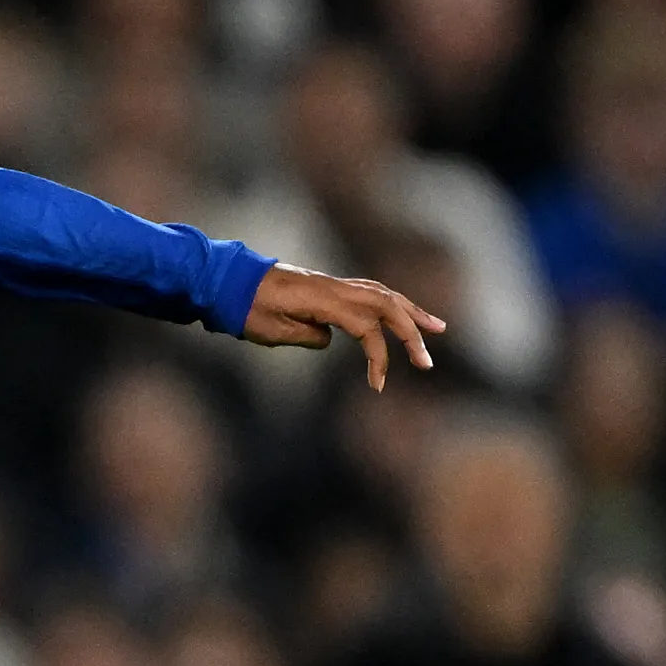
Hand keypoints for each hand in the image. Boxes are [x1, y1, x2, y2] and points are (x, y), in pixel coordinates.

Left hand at [242, 265, 444, 390]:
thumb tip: (329, 338)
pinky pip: (369, 292)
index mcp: (325, 301)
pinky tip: (402, 313)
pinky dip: (390, 303)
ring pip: (383, 295)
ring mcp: (334, 284)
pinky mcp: (329, 286)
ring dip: (411, 312)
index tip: (378, 385)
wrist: (227, 280)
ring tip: (437, 328)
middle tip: (426, 362)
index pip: (367, 329)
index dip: (379, 358)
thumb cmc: (245, 308)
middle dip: (412, 333)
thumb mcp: (273, 331)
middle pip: (387, 306)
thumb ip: (308, 336)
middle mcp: (336, 288)